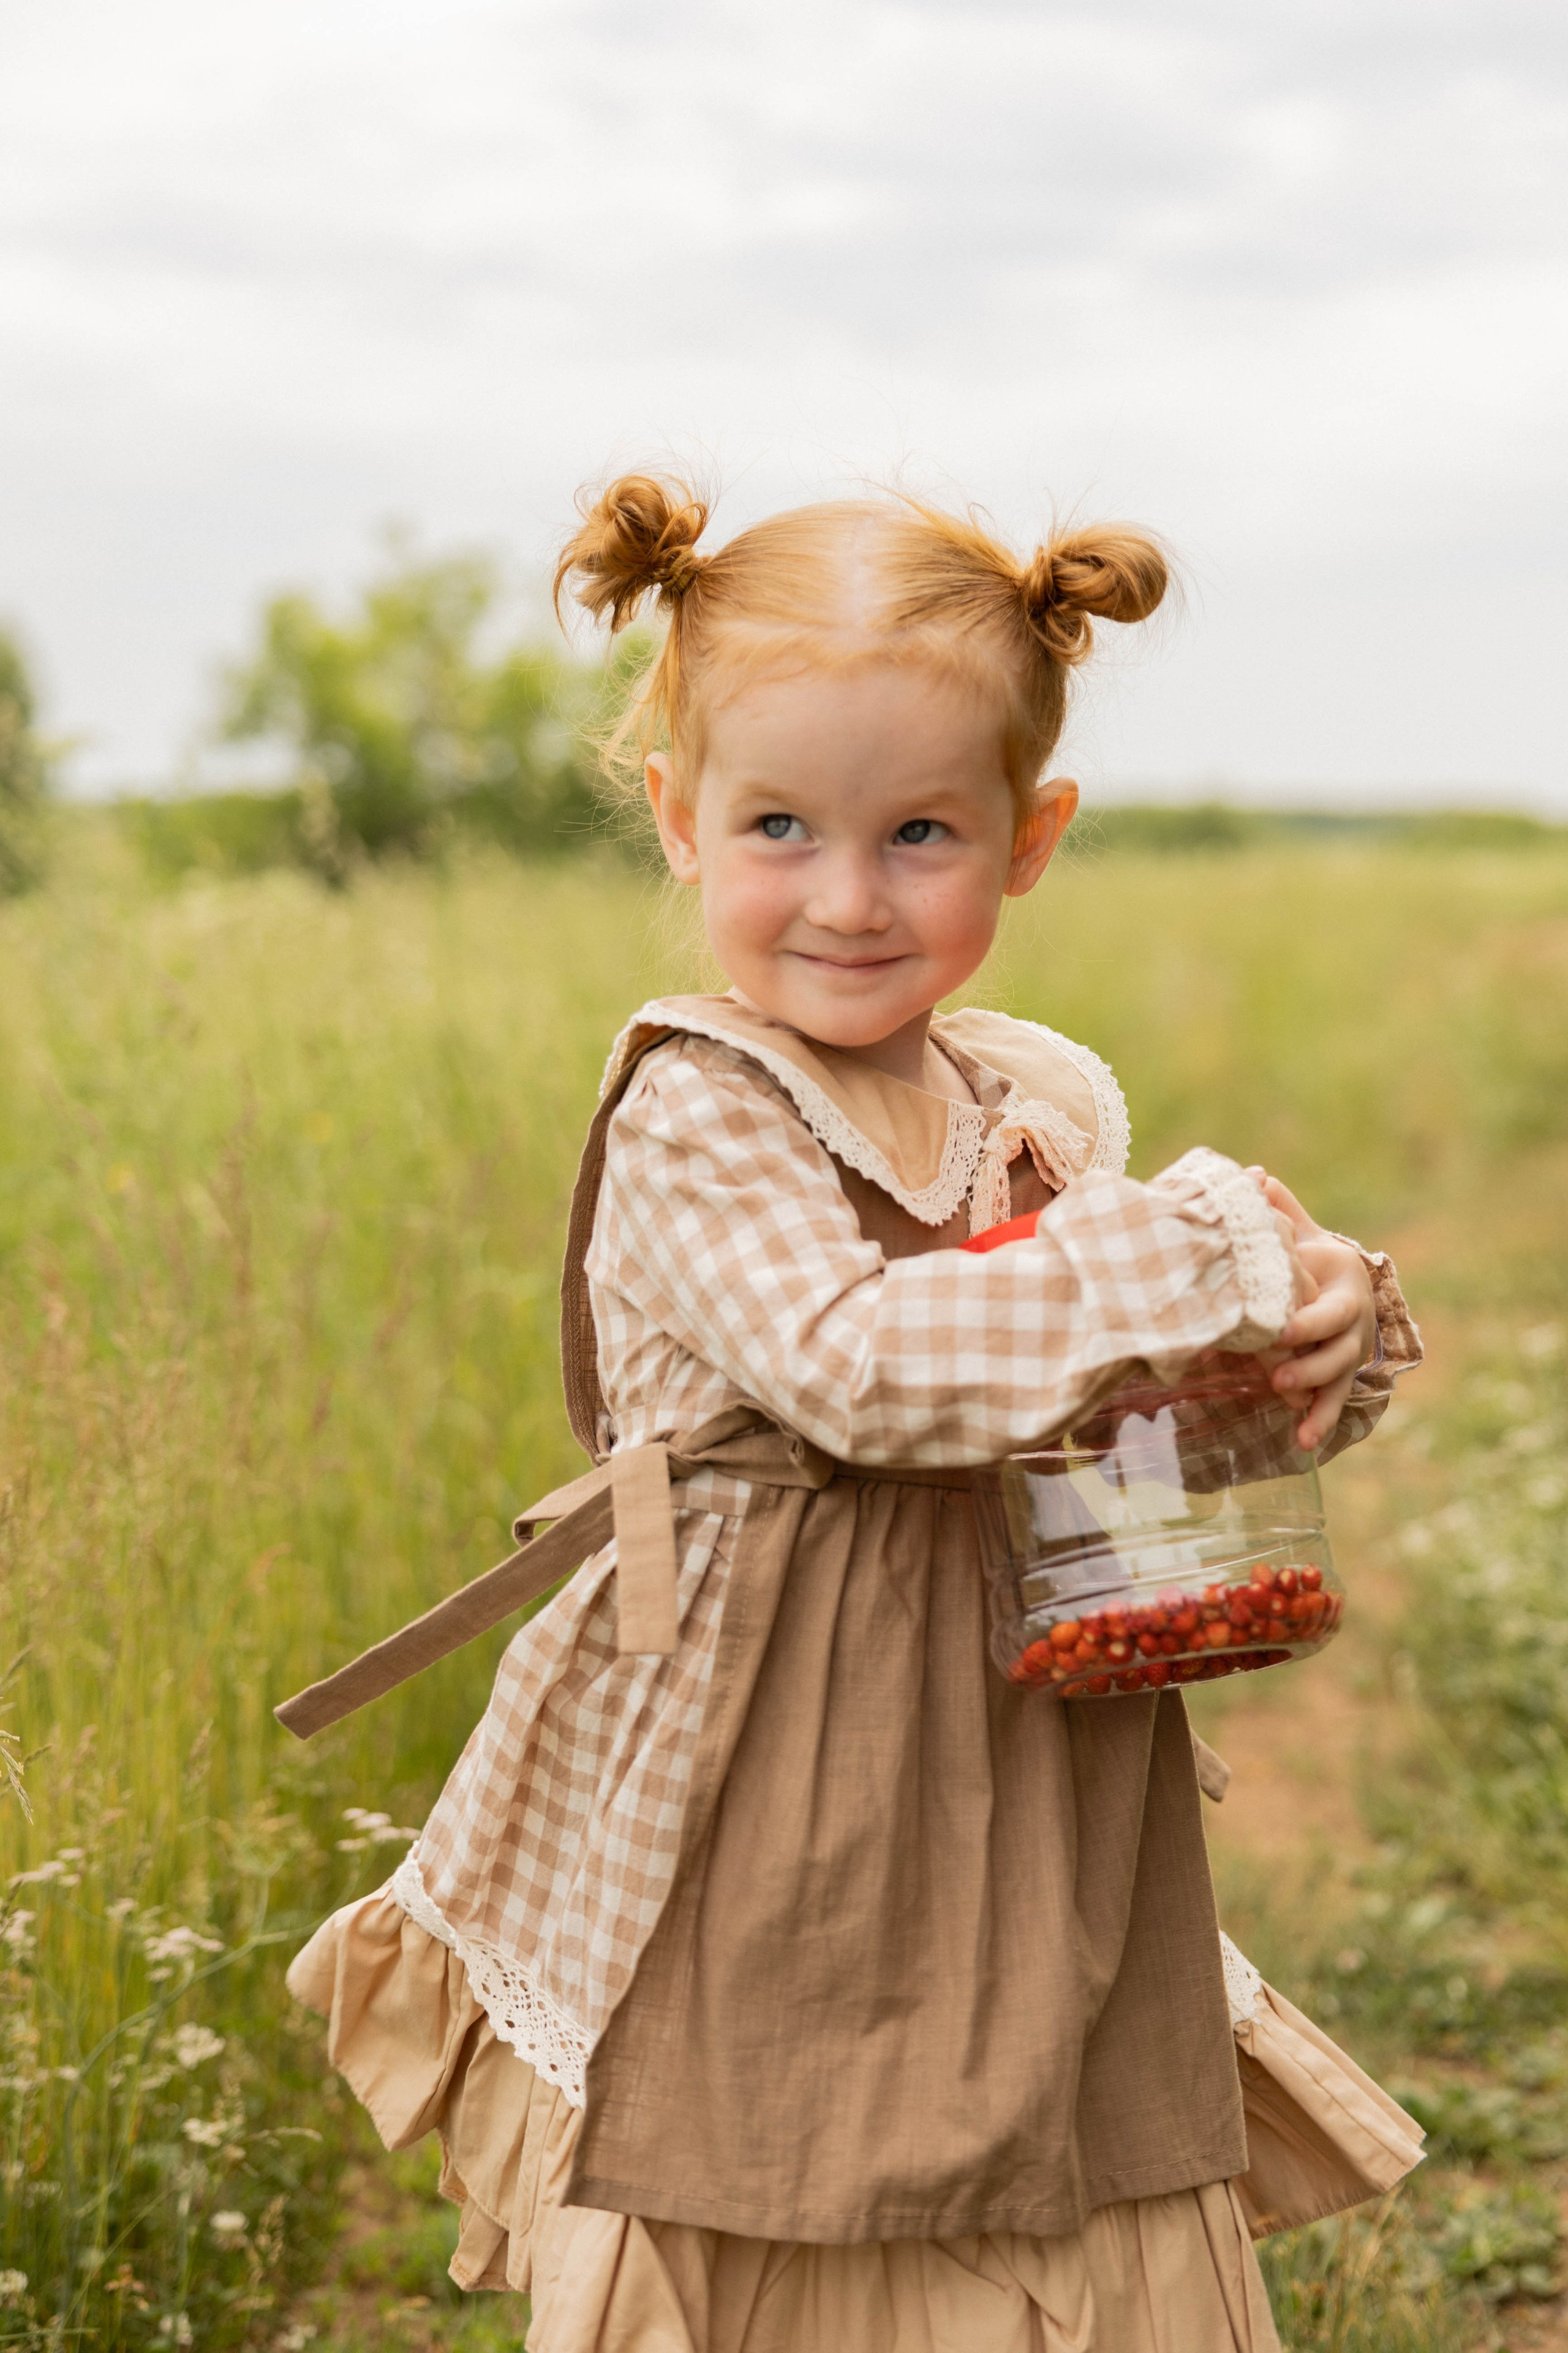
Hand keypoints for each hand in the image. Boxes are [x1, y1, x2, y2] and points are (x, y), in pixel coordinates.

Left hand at [1247, 1170, 1376, 1451]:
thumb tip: (1254, 1175)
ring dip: (1317, 1399)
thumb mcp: (1302, 1232)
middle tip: (1278, 1375)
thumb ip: (1280, 1209)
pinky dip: (1320, 1422)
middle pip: (1339, 1350)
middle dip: (1310, 1364)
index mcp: (1345, 1286)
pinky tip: (1303, 1443)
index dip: (1308, 1321)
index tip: (1282, 1332)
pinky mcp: (1339, 1379)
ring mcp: (1349, 1355)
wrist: (1341, 1281)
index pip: (1331, 1309)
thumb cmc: (1311, 1256)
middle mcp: (1354, 1324)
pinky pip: (1333, 1404)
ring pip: (1339, 1381)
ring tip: (1291, 1411)